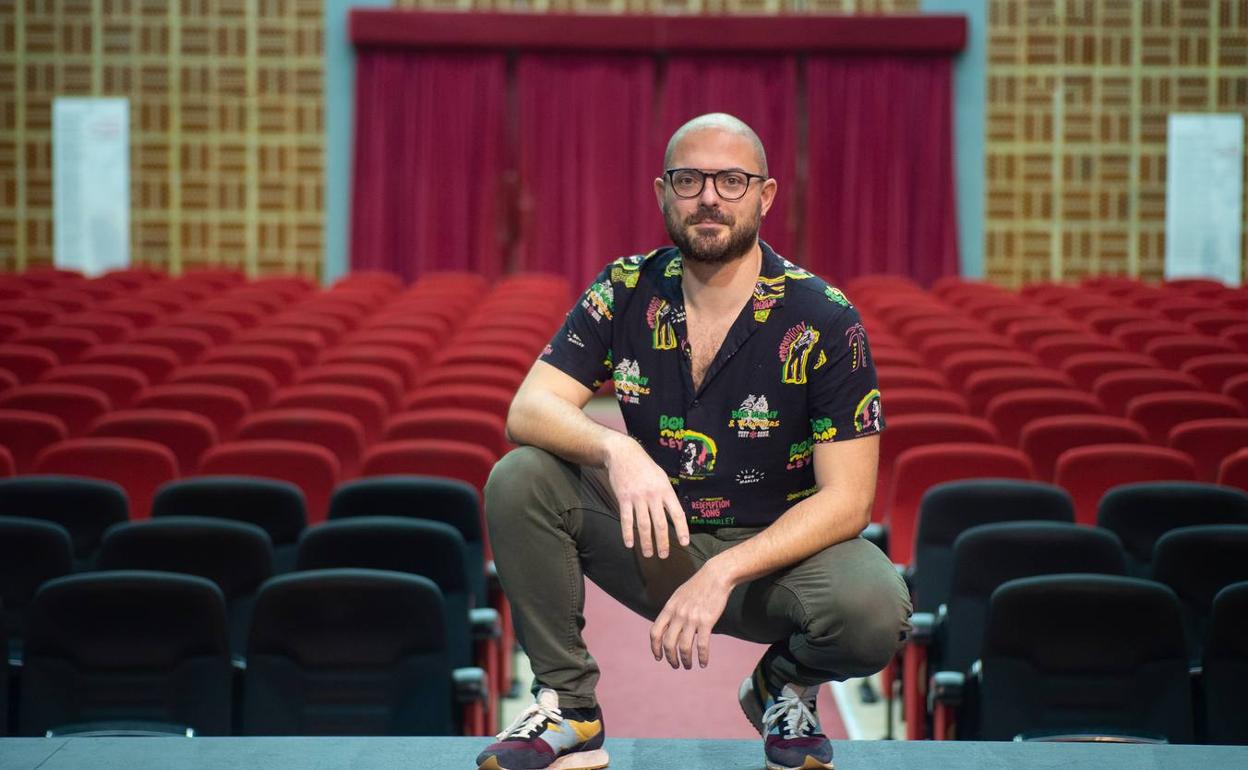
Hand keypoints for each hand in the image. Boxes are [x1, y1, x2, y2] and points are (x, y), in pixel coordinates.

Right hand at [603, 434, 689, 558]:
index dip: (681, 530)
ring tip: (648, 554)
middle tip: (664, 556)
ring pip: (643, 525)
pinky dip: (627, 533)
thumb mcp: (662, 477)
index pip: (677, 514)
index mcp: (666, 490)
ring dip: (646, 542)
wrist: (624, 454)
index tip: (684, 543)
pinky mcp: (623, 499)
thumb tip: (675, 513)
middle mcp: (653, 495)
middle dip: (662, 542)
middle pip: (660, 524)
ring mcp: (638, 498)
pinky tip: (629, 544)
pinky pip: (626, 519)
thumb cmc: (645, 466)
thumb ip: (667, 495)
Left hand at [650, 558, 732, 668]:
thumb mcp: (678, 596)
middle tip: (675, 665)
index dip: (655, 647)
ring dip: (685, 660)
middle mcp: (678, 614)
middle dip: (670, 658)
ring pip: (684, 647)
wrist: (716, 576)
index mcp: (669, 608)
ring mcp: (691, 618)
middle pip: (668, 643)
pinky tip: (704, 663)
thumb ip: (672, 611)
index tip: (658, 657)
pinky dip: (702, 657)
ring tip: (688, 666)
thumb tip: (667, 626)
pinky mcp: (706, 621)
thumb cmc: (698, 586)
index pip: (655, 632)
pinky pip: (702, 645)